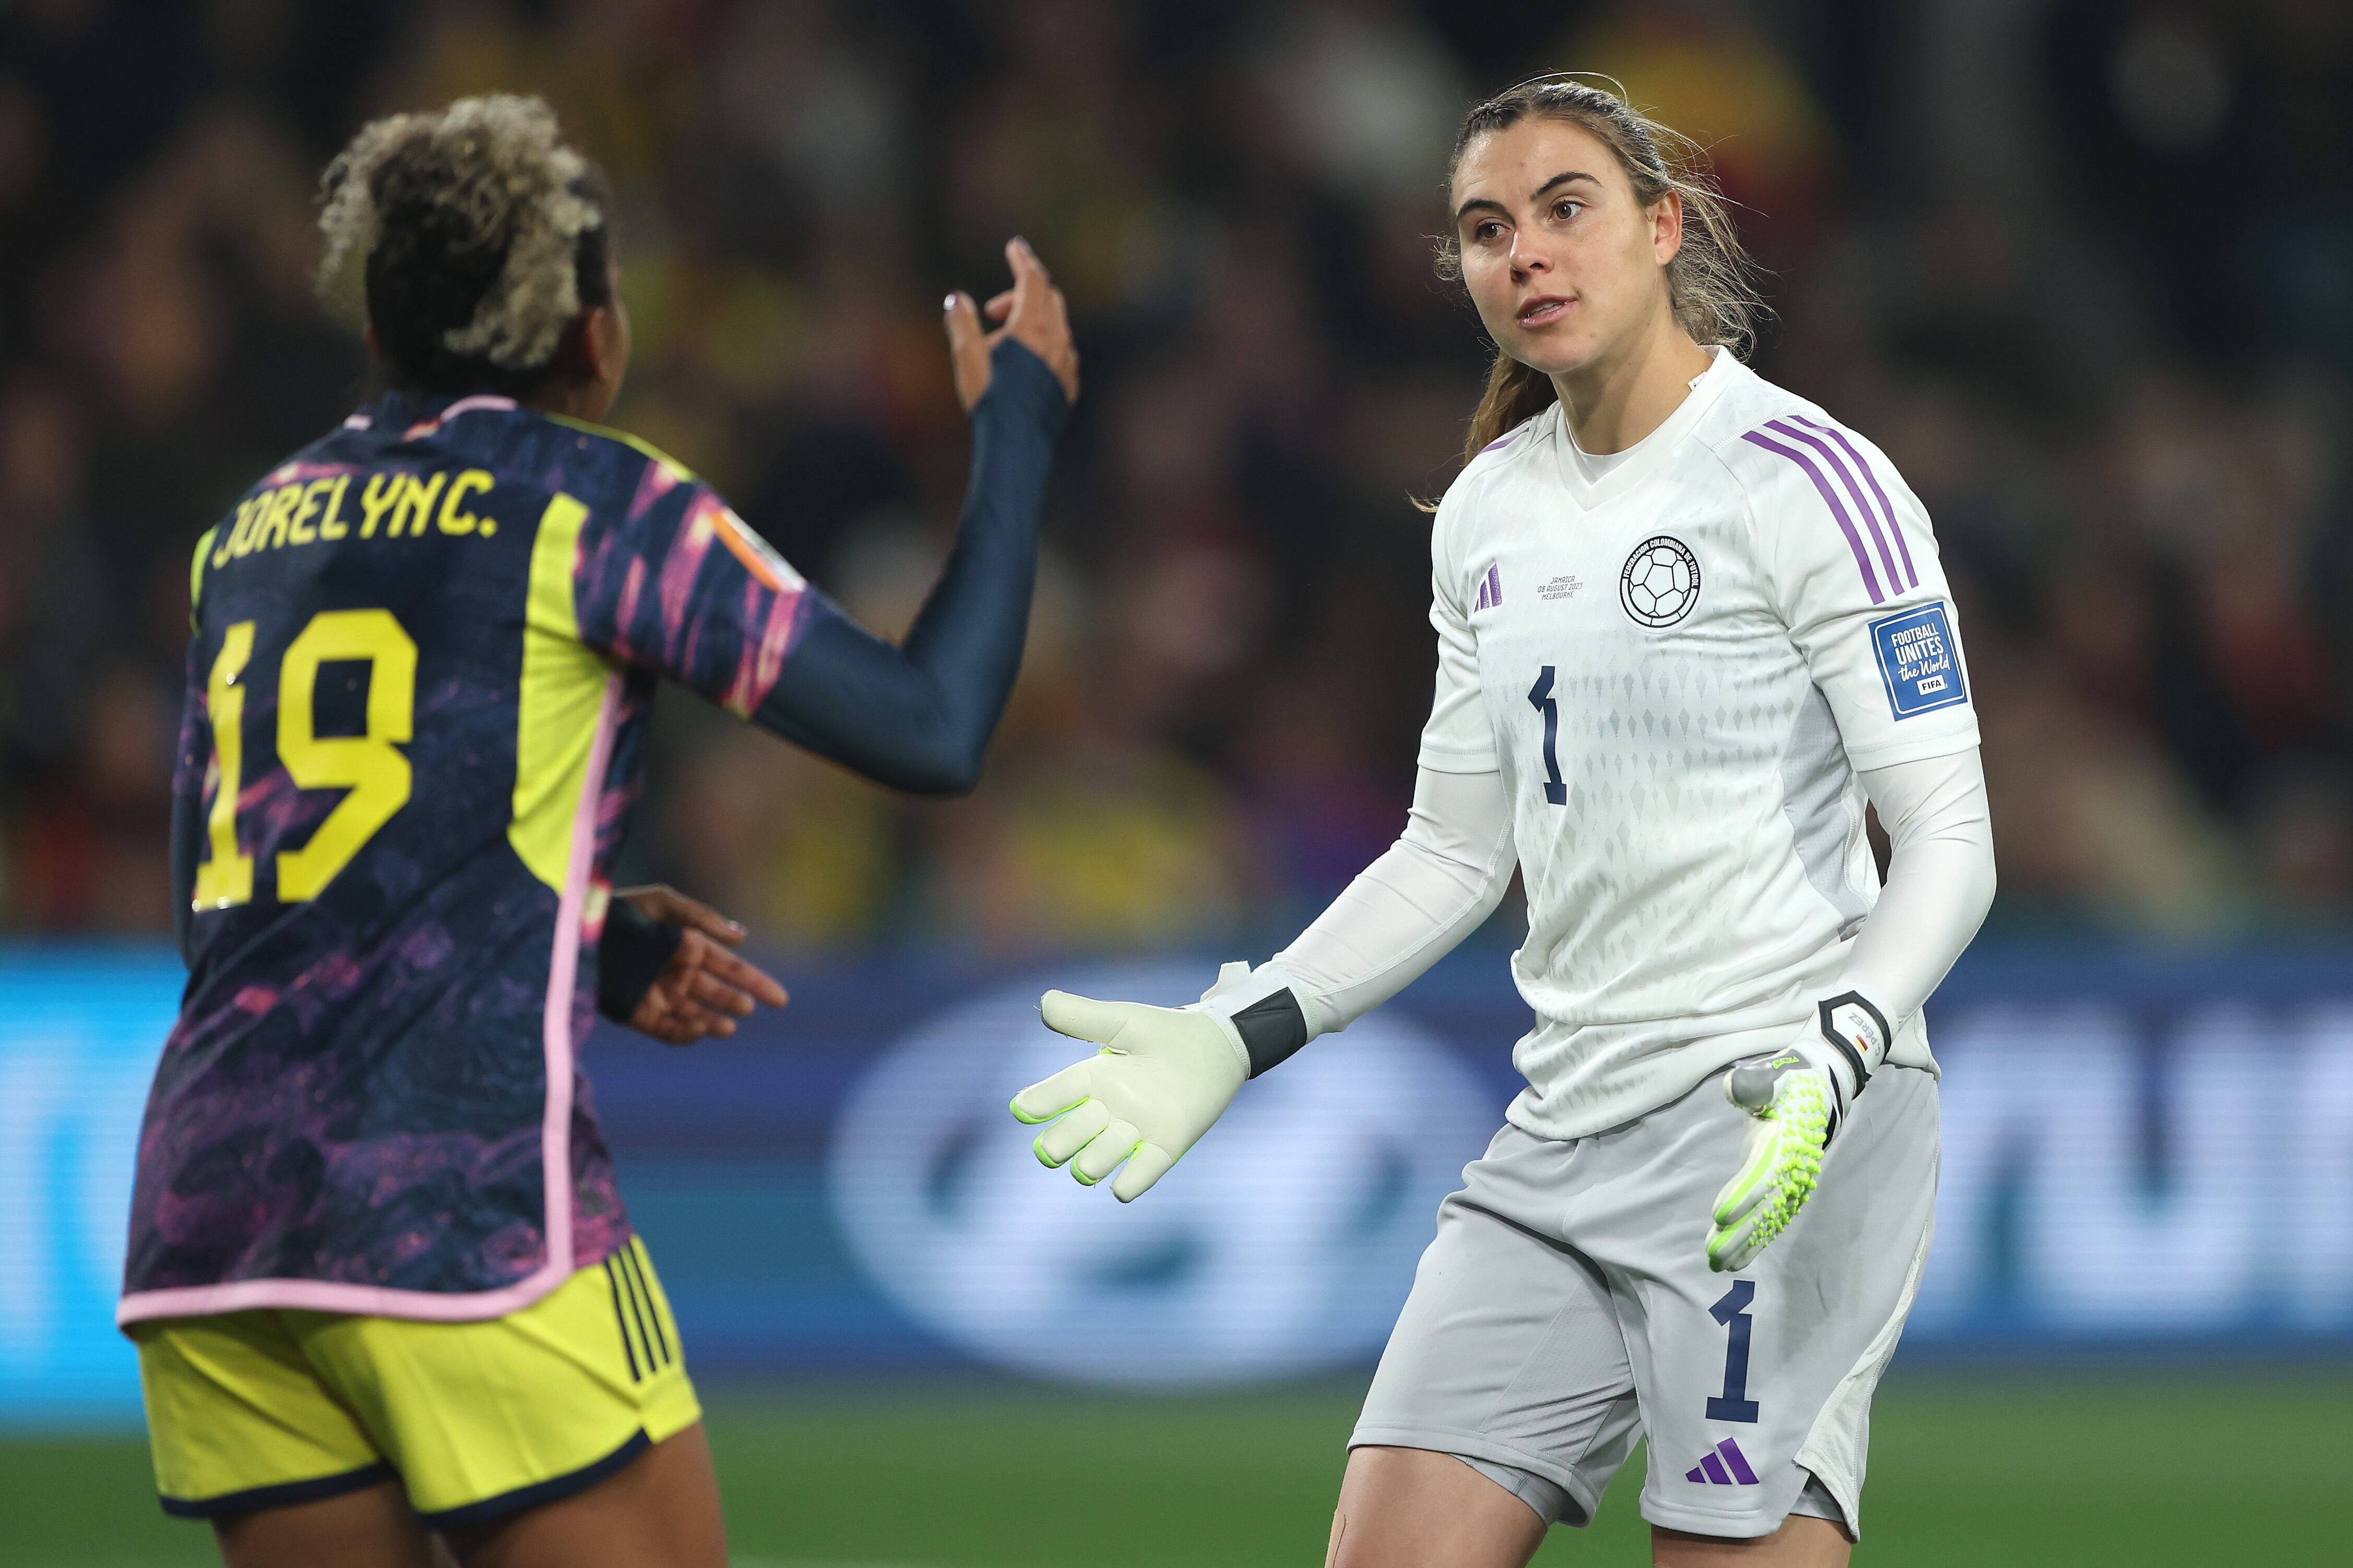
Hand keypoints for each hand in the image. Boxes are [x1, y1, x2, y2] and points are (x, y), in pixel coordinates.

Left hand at [614, 885, 788, 1045]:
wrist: (573, 932)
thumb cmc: (619, 910)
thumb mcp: (663, 903)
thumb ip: (702, 918)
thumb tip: (742, 937)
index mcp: (687, 946)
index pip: (730, 967)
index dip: (756, 982)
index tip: (779, 998)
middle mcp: (676, 973)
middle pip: (716, 993)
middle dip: (734, 1001)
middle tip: (746, 1007)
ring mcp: (658, 995)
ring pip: (695, 1014)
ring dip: (713, 1022)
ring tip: (727, 1027)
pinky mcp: (637, 1014)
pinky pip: (667, 1030)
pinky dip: (684, 1034)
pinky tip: (698, 1031)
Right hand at [944, 237, 1079, 409]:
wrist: (1016, 444)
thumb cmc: (990, 399)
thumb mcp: (967, 357)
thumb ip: (962, 323)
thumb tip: (956, 299)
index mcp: (1032, 327)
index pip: (1032, 279)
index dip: (1022, 259)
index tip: (1014, 245)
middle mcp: (1057, 340)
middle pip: (1048, 298)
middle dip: (1021, 294)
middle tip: (994, 311)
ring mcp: (1067, 363)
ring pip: (1057, 326)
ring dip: (1032, 322)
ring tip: (1003, 346)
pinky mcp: (1070, 384)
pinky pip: (1062, 352)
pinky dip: (1045, 345)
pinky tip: (1026, 365)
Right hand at [1009, 989, 1248, 1201]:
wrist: (1218, 1043)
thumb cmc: (1165, 1031)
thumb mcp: (1123, 1020)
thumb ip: (1085, 1016)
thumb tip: (1045, 1002)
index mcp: (1094, 1077)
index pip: (1059, 1092)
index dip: (1039, 1102)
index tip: (1021, 1109)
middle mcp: (1109, 1109)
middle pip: (1073, 1133)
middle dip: (1059, 1143)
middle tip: (1050, 1149)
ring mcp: (1136, 1129)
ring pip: (1102, 1156)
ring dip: (1092, 1163)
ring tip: (1086, 1166)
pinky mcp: (1167, 1145)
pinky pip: (1144, 1172)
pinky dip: (1131, 1183)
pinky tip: (1122, 1189)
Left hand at [1705, 992, 1888, 1270]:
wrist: (1819, 1087)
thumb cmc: (1790, 1081)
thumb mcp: (1773, 1075)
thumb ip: (1754, 1083)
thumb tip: (1734, 1088)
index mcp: (1787, 1142)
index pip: (1764, 1175)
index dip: (1744, 1196)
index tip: (1719, 1216)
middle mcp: (1792, 1168)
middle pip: (1766, 1207)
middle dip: (1740, 1233)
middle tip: (1713, 1256)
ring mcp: (1791, 1180)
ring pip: (1768, 1219)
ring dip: (1745, 1243)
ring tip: (1718, 1265)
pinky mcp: (1785, 1186)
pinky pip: (1772, 1218)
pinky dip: (1756, 1239)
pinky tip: (1736, 1259)